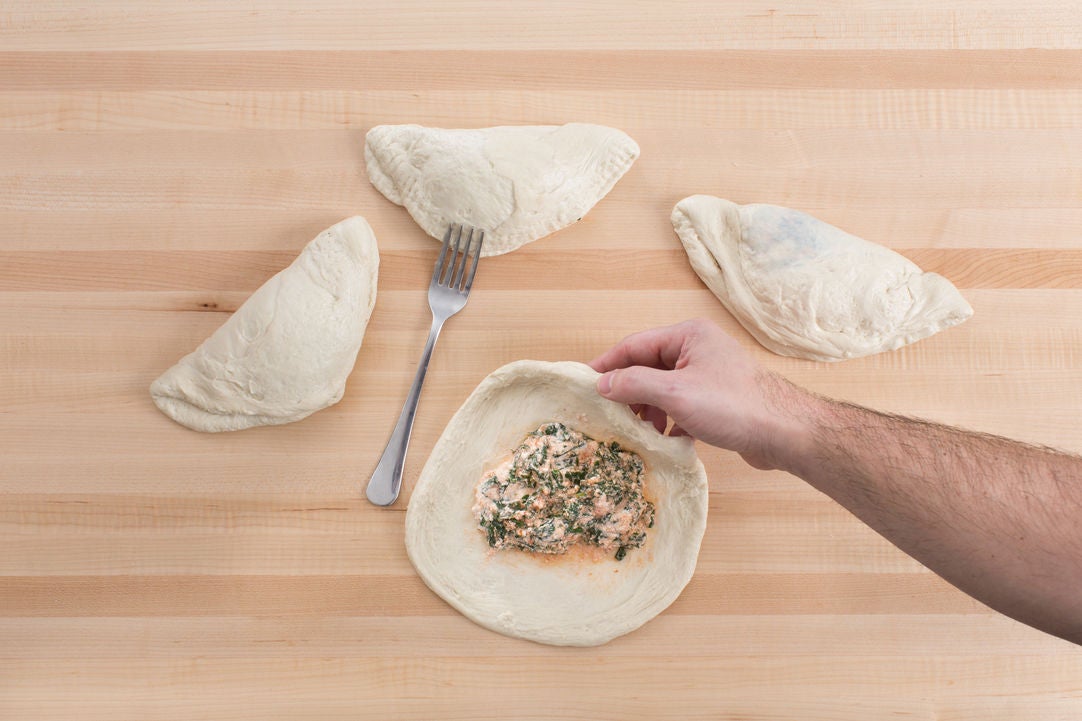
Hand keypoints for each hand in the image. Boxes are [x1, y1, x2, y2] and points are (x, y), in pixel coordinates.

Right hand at [588, 318, 807, 469]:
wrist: (784, 433)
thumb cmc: (733, 405)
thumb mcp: (675, 393)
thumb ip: (634, 384)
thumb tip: (602, 384)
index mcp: (688, 335)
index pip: (634, 345)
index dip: (607, 365)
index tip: (583, 384)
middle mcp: (697, 349)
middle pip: (648, 367)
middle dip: (628, 392)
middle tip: (608, 415)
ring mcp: (708, 374)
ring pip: (663, 389)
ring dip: (648, 410)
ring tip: (638, 432)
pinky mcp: (717, 400)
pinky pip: (680, 406)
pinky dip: (669, 421)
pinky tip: (666, 440)